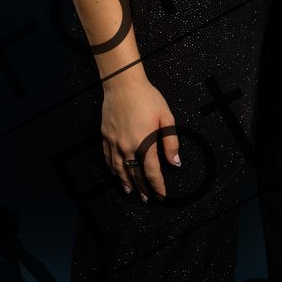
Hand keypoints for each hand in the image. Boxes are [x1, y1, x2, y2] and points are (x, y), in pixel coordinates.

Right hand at [101, 74, 179, 199]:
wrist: (123, 83)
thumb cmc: (146, 97)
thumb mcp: (166, 117)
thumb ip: (171, 142)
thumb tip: (175, 162)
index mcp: (144, 143)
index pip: (152, 172)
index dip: (158, 186)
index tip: (162, 195)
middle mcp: (127, 146)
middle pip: (135, 174)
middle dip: (142, 188)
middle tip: (147, 198)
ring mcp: (114, 142)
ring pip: (119, 169)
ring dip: (126, 182)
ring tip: (131, 192)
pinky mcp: (106, 136)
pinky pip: (108, 158)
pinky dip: (112, 169)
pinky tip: (116, 173)